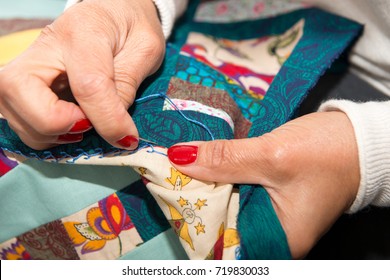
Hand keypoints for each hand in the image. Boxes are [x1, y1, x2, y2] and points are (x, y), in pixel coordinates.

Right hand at [0, 0, 164, 149]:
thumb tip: (113, 127)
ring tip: (85, 124)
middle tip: (89, 125)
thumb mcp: (146, 49)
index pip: (87, 84)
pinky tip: (72, 124)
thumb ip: (128, 84)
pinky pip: (21, 120)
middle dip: (54, 123)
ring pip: (14, 112)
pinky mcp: (24, 83)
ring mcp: (28, 64)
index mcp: (84, 31)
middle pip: (18, 90)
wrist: (112, 14)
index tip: (128, 138)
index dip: (108, 119)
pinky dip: (45, 134)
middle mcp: (44, 45)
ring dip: (51, 134)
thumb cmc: (130, 28)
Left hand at [167, 111, 360, 258]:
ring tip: (174, 167)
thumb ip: (224, 159)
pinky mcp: (266, 195)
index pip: (219, 243)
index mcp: (275, 240)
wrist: (358, 138)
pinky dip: (219, 176)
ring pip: (224, 204)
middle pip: (219, 223)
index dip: (189, 220)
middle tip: (163, 175)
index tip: (164, 192)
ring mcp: (267, 214)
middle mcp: (269, 234)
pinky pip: (234, 190)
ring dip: (203, 185)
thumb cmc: (328, 152)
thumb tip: (177, 157)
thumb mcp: (272, 156)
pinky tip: (200, 163)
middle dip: (192, 200)